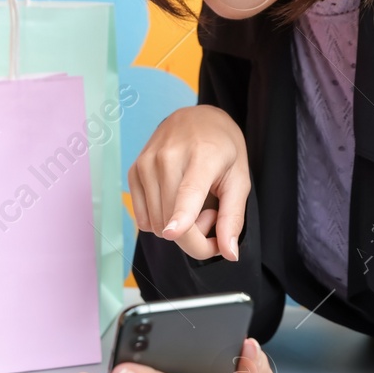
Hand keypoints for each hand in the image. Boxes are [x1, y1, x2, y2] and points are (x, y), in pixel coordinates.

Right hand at [128, 104, 249, 259]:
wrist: (196, 118)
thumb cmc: (222, 149)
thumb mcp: (239, 179)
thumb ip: (233, 217)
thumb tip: (229, 254)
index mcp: (202, 155)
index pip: (188, 190)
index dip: (181, 216)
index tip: (172, 232)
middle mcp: (168, 157)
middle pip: (172, 218)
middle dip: (196, 235)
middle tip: (212, 215)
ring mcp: (146, 163)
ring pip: (157, 223)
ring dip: (178, 229)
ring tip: (194, 204)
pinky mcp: (134, 172)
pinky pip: (143, 219)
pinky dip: (160, 221)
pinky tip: (174, 203)